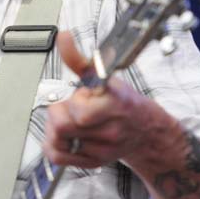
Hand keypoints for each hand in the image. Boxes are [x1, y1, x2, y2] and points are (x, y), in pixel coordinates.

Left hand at [42, 31, 174, 168]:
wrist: (146, 130)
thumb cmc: (124, 101)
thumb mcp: (105, 75)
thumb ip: (79, 59)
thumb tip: (62, 37)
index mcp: (114, 104)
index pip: (81, 110)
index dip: (75, 99)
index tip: (80, 93)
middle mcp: (109, 130)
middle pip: (63, 125)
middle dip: (59, 111)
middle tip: (69, 106)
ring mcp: (101, 149)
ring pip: (57, 140)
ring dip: (54, 127)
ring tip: (67, 118)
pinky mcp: (93, 161)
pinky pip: (58, 157)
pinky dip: (53, 145)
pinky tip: (62, 135)